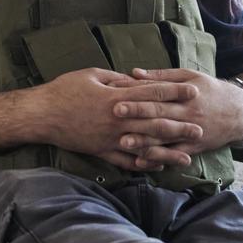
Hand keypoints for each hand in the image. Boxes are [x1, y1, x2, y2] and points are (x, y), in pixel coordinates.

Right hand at [34, 68, 202, 171]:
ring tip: (187, 156)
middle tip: (201, 127)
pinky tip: (158, 167)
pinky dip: (144, 164)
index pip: (152, 94)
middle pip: (155, 123)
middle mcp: (118, 121)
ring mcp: (111, 139)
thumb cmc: (64, 90)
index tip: (193, 91)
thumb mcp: (92, 75)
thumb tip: (136, 81)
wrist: (41, 115)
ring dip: (168, 151)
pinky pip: (127, 161)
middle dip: (180, 125)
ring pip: (145, 147)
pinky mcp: (102, 151)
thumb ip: (117, 80)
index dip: (174, 91)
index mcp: (117, 98)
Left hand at [112, 68, 242, 167]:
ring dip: (144, 141)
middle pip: (160, 115)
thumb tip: (133, 72)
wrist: (241, 112)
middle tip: (115, 113)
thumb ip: (161, 76)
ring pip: (165, 138)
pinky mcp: (194, 148)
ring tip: (123, 142)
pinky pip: (174, 155)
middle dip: (137, 115)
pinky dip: (158, 159)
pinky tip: (141, 161)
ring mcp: (191, 133)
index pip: (158, 94)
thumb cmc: (210, 90)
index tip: (117, 94)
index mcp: (185, 94)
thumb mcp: (189, 76)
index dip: (137, 95)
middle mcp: (188, 114)